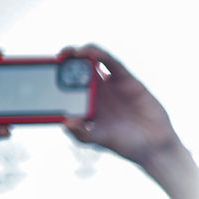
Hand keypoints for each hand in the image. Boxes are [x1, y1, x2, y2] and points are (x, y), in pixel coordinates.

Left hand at [59, 44, 198, 198]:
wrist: (154, 145)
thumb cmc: (125, 145)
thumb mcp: (98, 140)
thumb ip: (81, 133)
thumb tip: (64, 122)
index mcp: (85, 103)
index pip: (65, 85)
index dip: (55, 75)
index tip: (43, 71)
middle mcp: (96, 91)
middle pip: (76, 68)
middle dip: (65, 60)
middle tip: (58, 58)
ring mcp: (110, 84)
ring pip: (92, 61)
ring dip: (80, 53)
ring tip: (72, 53)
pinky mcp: (126, 79)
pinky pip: (111, 62)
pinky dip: (100, 54)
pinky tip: (91, 53)